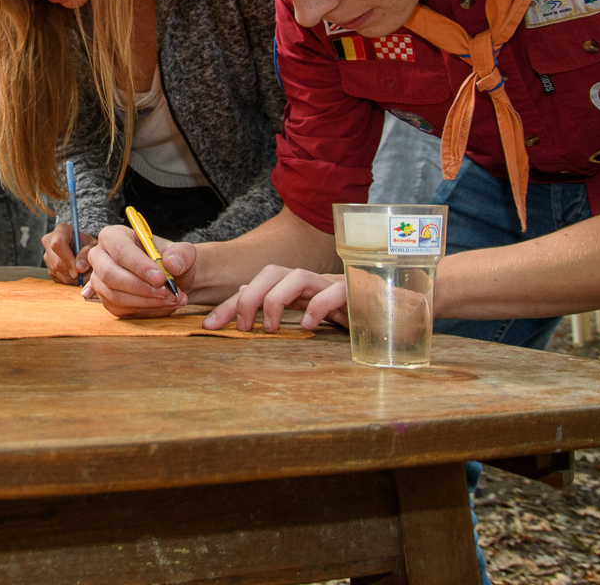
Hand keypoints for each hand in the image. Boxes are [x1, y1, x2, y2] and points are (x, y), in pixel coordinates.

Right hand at [42, 219, 94, 283]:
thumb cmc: (89, 245)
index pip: (57, 244)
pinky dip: (67, 279)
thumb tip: (79, 268)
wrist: (85, 250)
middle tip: (83, 274)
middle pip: (56, 261)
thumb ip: (87, 255)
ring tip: (82, 272)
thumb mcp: (93, 246)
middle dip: (70, 271)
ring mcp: (47, 254)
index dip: (67, 259)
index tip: (77, 271)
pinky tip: (75, 273)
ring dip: (70, 277)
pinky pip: (56, 277)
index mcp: (61, 230)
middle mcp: (50, 241)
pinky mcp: (48, 265)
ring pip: (56, 271)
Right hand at [84, 225, 195, 318]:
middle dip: (140, 287)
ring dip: (146, 301)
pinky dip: (145, 310)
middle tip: (167, 292)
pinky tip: (163, 305)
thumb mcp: (183, 252)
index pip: (120, 249)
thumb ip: (182, 253)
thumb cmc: (170, 260)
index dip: (139, 265)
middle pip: (110, 274)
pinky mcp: (106, 299)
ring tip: (172, 299)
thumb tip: (172, 263)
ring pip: (115, 295)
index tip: (160, 278)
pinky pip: (120, 309)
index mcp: (114, 236)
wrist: (169, 279)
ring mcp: (99, 280)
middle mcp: (100, 256)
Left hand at [202, 265, 348, 332]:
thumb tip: (241, 302)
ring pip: (297, 276)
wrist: (391, 312)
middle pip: (271, 272)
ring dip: (276, 300)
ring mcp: (331, 284)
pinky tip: (306, 327)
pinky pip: (333, 292)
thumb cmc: (347, 314)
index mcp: (294, 287)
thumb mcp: (307, 313)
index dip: (228, 305)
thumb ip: (277, 306)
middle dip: (249, 296)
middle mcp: (309, 281)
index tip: (208, 326)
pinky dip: (317, 307)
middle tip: (242, 326)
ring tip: (270, 328)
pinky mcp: (355, 293)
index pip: (254, 286)